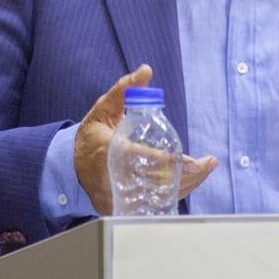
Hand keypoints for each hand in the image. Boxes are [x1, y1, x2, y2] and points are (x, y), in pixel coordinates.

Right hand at [73, 64, 217, 214]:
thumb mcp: (104, 109)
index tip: (194, 161)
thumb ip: (125, 90)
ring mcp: (115, 196)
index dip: (169, 162)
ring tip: (205, 170)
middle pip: (155, 183)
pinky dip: (171, 195)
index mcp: (108, 151)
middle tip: (208, 164)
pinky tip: (189, 183)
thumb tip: (146, 70)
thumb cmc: (90, 136)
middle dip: (187, 176)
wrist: (70, 167)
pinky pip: (151, 205)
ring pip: (157, 197)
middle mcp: (112, 177)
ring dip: (186, 186)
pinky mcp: (119, 207)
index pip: (142, 159)